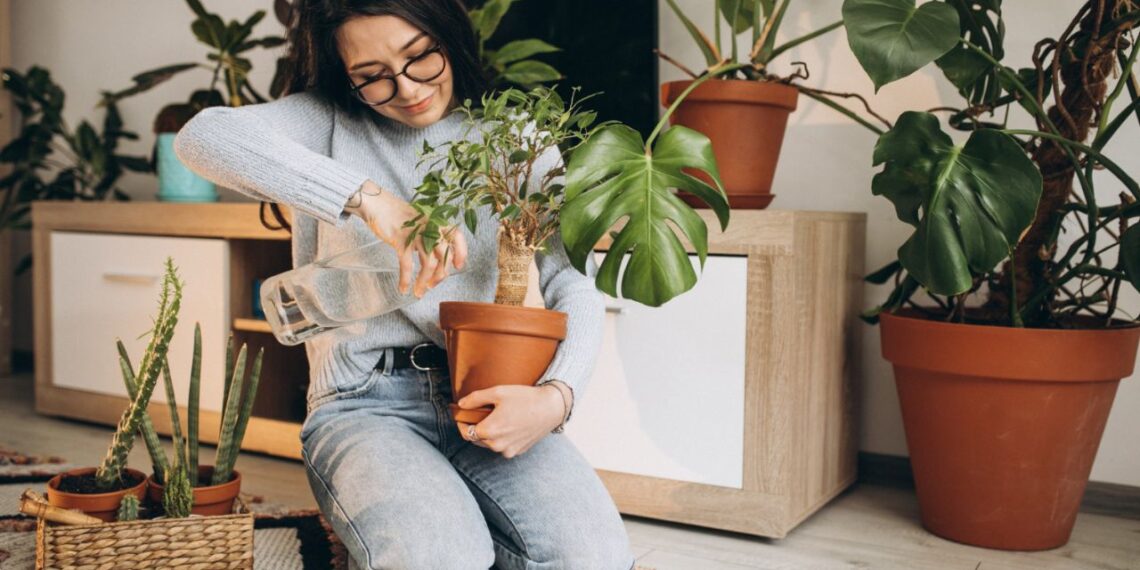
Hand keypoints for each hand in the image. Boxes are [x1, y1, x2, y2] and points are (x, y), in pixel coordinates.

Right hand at [344, 180, 467, 296]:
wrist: (378, 205)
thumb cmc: (399, 215)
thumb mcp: (421, 221)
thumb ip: (432, 235)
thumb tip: (439, 258)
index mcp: (437, 222)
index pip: (457, 237)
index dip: (460, 253)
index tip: (457, 266)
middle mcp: (431, 228)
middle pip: (443, 257)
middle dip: (439, 276)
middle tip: (432, 285)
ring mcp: (417, 234)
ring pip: (428, 264)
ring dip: (423, 282)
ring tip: (419, 291)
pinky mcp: (401, 240)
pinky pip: (407, 265)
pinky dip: (405, 279)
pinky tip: (403, 287)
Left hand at [455, 385, 564, 458]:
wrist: (551, 408)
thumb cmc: (525, 398)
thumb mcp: (498, 392)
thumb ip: (475, 399)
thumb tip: (461, 404)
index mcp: (490, 431)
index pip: (465, 433)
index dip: (461, 423)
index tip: (461, 415)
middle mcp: (498, 445)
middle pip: (476, 439)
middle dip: (475, 427)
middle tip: (480, 413)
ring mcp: (508, 450)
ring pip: (489, 444)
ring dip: (488, 434)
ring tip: (496, 418)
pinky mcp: (518, 451)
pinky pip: (502, 446)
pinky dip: (501, 438)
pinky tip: (509, 424)